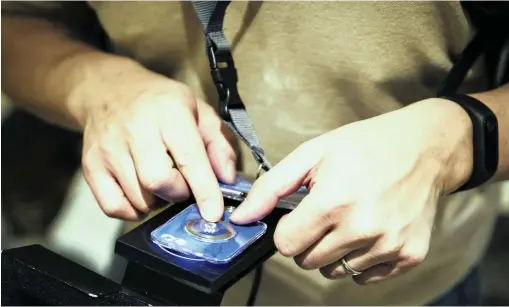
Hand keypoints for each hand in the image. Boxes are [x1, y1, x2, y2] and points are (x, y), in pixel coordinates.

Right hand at [80, 64, 235, 220]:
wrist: (108, 90)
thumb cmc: (161, 103)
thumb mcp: (199, 110)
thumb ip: (219, 142)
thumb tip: (227, 178)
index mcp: (169, 113)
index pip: (188, 158)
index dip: (204, 190)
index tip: (214, 213)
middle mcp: (135, 130)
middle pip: (158, 182)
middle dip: (178, 193)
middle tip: (183, 183)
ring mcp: (108, 149)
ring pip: (139, 198)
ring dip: (158, 201)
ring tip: (162, 181)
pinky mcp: (90, 165)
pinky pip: (114, 207)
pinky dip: (133, 210)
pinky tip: (142, 193)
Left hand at [230, 98, 471, 283]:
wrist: (426, 147)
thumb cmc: (366, 146)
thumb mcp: (313, 154)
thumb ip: (271, 187)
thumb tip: (240, 217)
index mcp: (333, 203)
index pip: (286, 245)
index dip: (288, 230)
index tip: (300, 215)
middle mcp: (362, 230)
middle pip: (308, 261)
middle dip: (309, 240)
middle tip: (327, 213)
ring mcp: (389, 246)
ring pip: (336, 271)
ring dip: (335, 251)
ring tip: (350, 219)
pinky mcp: (410, 255)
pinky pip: (366, 277)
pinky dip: (361, 260)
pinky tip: (369, 232)